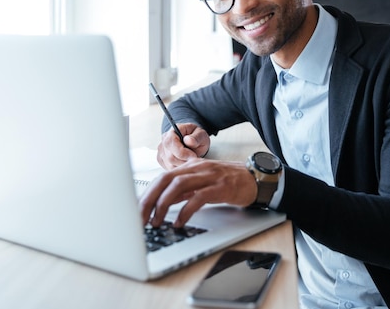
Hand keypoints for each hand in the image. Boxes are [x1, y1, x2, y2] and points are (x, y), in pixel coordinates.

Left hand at [139, 158, 257, 226]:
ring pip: (178, 185)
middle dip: (148, 200)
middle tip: (139, 219)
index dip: (145, 195)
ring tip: (156, 221)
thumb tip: (160, 203)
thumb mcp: (202, 183)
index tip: (135, 211)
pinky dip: (186, 210)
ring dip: (163, 204)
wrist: (255, 179)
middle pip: (164, 180)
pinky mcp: (220, 187)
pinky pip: (198, 197)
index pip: (160, 178)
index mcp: (189, 167)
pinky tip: (180, 222)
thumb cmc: (228, 182)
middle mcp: (197, 169)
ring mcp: (209, 176)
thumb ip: (182, 191)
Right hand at [157, 123, 210, 169]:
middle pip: (170, 156)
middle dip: (184, 161)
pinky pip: (169, 169)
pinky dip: (179, 169)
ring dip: (182, 166)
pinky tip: (186, 164)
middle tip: (195, 161)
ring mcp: (162, 151)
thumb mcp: (201, 135)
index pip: (171, 143)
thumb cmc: (196, 137)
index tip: (193, 156)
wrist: (193, 142)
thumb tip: (189, 140)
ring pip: (170, 164)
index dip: (182, 152)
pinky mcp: (162, 160)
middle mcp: (164, 141)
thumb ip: (196, 137)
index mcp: (172, 132)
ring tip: (191, 162)